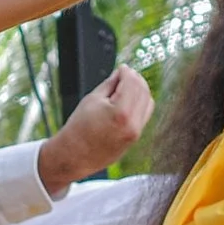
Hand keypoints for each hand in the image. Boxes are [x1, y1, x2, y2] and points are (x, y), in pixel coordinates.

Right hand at [39, 67, 153, 191]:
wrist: (75, 156)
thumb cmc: (79, 129)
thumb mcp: (92, 99)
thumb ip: (110, 84)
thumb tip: (121, 74)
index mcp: (121, 113)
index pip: (132, 83)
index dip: (127, 72)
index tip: (122, 67)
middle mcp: (133, 124)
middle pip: (143, 91)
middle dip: (135, 79)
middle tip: (124, 74)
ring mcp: (136, 132)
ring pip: (148, 102)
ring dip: (140, 90)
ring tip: (126, 86)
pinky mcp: (135, 137)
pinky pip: (145, 114)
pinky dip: (140, 103)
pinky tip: (129, 99)